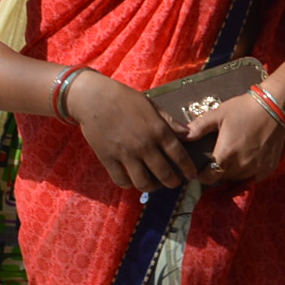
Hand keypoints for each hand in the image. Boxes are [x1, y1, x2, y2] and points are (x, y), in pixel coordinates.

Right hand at [70, 73, 198, 192]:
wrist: (93, 97)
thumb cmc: (124, 98)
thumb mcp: (151, 105)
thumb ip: (170, 122)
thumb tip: (188, 134)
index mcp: (158, 131)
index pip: (180, 157)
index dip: (188, 169)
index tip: (191, 175)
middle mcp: (144, 145)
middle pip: (165, 175)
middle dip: (173, 182)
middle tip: (174, 182)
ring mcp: (126, 154)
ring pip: (144, 183)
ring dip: (152, 187)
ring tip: (154, 184)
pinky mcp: (108, 159)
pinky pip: (122, 180)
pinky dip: (129, 183)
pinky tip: (132, 179)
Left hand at [189, 88, 284, 184]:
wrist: (273, 106)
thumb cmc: (243, 109)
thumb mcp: (218, 114)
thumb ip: (199, 127)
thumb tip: (183, 137)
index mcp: (227, 152)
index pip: (211, 176)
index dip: (204, 177)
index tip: (201, 174)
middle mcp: (242, 164)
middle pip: (224, 178)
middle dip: (218, 173)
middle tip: (217, 163)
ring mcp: (258, 167)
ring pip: (239, 179)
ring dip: (233, 174)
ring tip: (231, 162)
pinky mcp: (269, 167)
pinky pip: (254, 178)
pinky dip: (249, 173)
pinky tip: (246, 162)